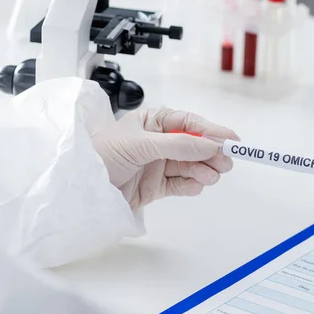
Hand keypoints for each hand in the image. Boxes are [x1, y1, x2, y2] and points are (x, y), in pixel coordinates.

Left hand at [92, 108, 238, 209]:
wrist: (81, 191)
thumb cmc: (101, 156)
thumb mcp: (141, 145)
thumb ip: (178, 145)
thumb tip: (210, 144)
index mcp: (153, 122)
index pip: (189, 123)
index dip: (212, 130)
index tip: (232, 140)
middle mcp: (158, 142)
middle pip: (195, 146)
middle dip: (211, 153)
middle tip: (225, 163)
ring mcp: (158, 164)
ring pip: (191, 166)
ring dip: (203, 171)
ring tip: (210, 177)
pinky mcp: (156, 186)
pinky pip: (181, 184)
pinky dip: (191, 185)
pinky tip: (196, 186)